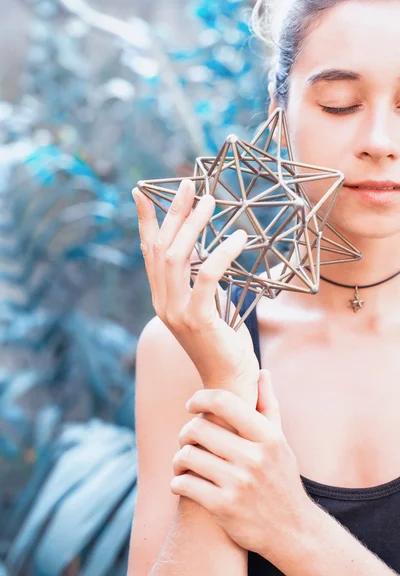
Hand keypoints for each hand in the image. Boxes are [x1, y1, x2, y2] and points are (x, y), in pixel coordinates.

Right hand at [132, 178, 259, 405]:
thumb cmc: (223, 343)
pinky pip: (206, 277)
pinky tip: (238, 238)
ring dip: (194, 225)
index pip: (149, 253)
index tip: (142, 192)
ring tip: (211, 201)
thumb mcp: (208, 307)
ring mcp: (175, 312)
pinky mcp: (196, 320)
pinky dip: (222, 253)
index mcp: (162, 298)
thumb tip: (208, 252)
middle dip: (174, 213)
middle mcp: (162, 302)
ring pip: (177, 257)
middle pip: (161, 248)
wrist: (227, 383)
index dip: (145, 221)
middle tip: (189, 184)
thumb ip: (201, 283)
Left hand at [170, 370, 311, 560]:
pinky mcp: (223, 507)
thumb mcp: (280, 442)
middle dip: (186, 432)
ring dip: (178, 459)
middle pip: (198, 428)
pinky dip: (177, 482)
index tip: (191, 405)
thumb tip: (261, 372)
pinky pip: (184, 483)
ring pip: (187, 455)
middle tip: (187, 439)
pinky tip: (182, 482)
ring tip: (182, 462)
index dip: (200, 398)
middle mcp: (254, 457)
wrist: (293, 532)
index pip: (224, 402)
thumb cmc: (281, 479)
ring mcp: (238, 483)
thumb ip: (268, 405)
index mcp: (268, 437)